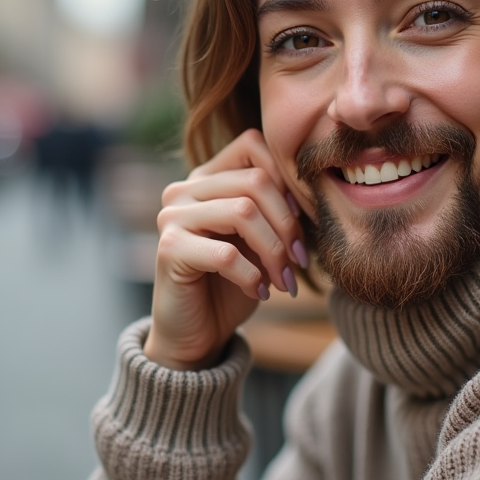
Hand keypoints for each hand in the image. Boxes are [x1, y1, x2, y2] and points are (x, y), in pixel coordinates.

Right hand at [145, 129, 305, 370]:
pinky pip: (225, 253)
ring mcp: (172, 216)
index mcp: (207, 178)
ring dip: (274, 251)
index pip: (253, 145)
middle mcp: (184, 189)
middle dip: (288, 224)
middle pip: (255, 181)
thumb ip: (276, 209)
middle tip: (299, 260)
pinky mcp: (169, 249)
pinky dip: (252, 276)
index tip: (302, 221)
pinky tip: (259, 292)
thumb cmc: (236, 283)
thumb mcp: (262, 240)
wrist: (199, 334)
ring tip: (283, 280)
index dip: (287, 181)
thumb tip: (311, 191)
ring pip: (243, 212)